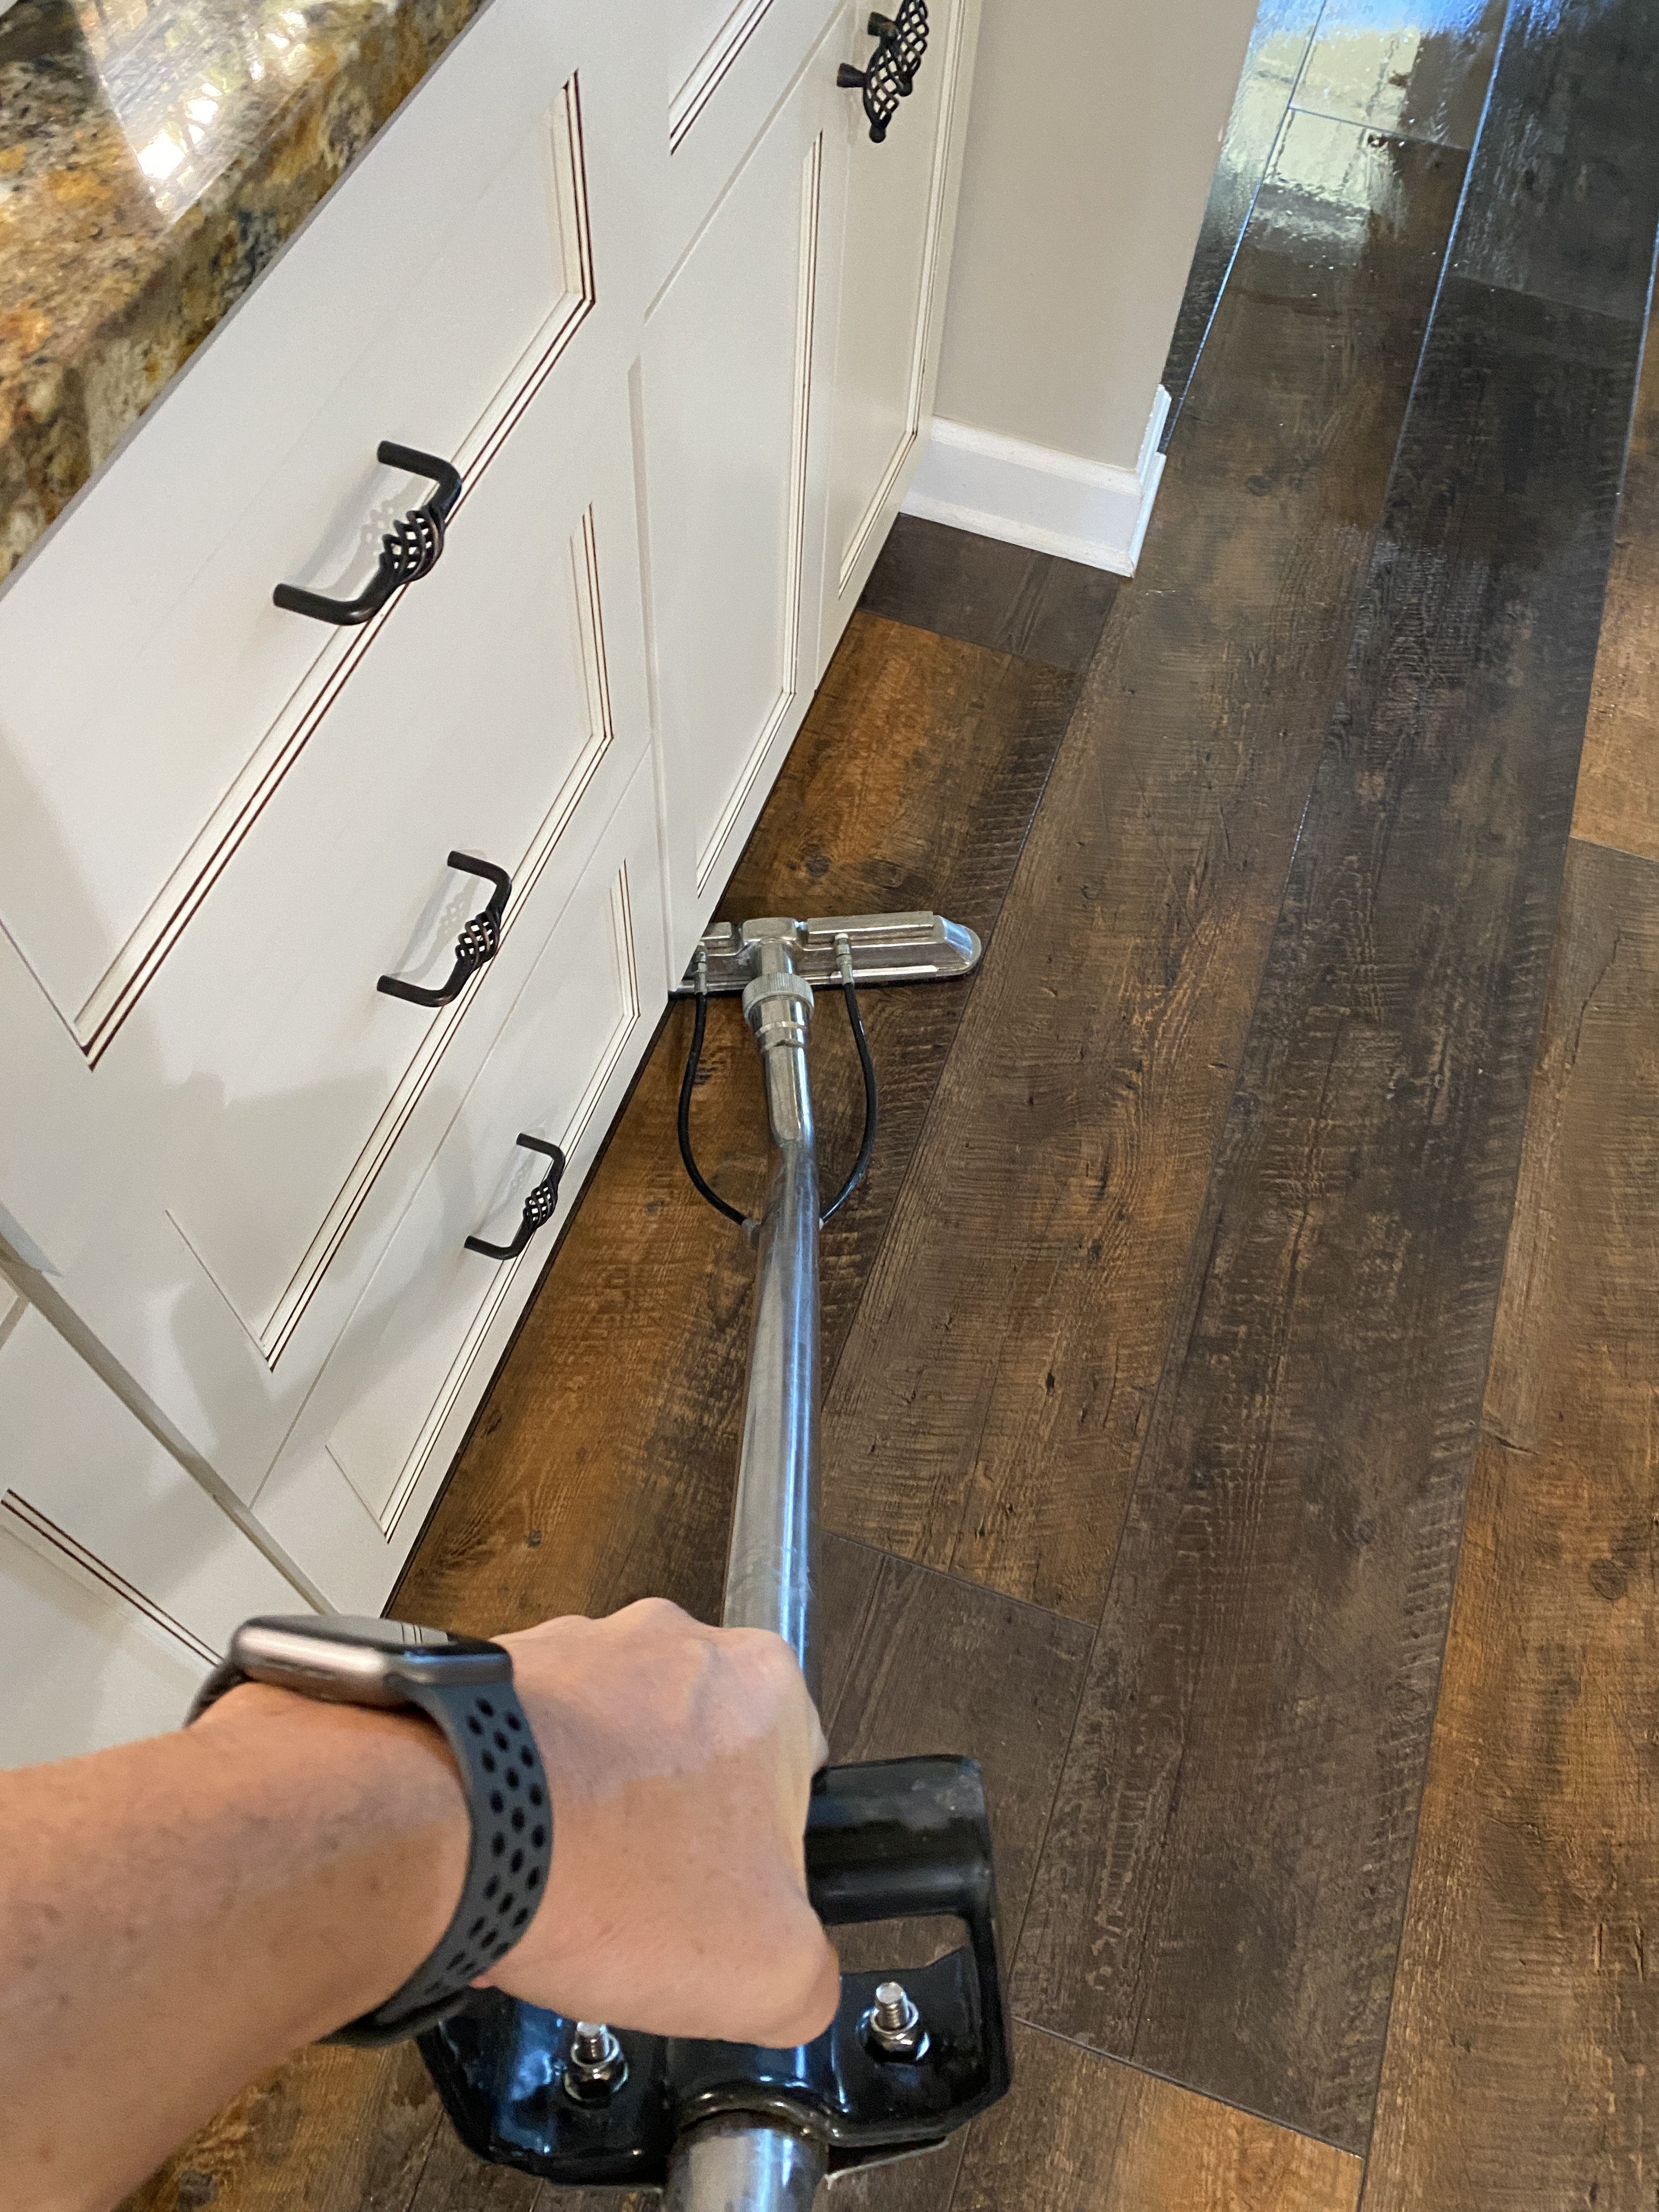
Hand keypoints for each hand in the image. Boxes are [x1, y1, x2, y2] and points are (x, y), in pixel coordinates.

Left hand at [484, 1599, 838, 2048]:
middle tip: (642, 1907)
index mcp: (762, 1686)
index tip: (726, 1903)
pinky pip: (528, 1746)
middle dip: (671, 1832)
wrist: (439, 1835)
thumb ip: (810, 1974)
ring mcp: (579, 1647)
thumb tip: (798, 1977)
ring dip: (593, 1815)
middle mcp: (673, 1642)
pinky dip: (521, 1800)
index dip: (762, 1858)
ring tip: (563, 1894)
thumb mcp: (767, 1973)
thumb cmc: (594, 1873)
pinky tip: (506, 1865)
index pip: (795, 1775)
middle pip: (696, 1759)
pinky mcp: (497, 1669)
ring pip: (607, 1749)